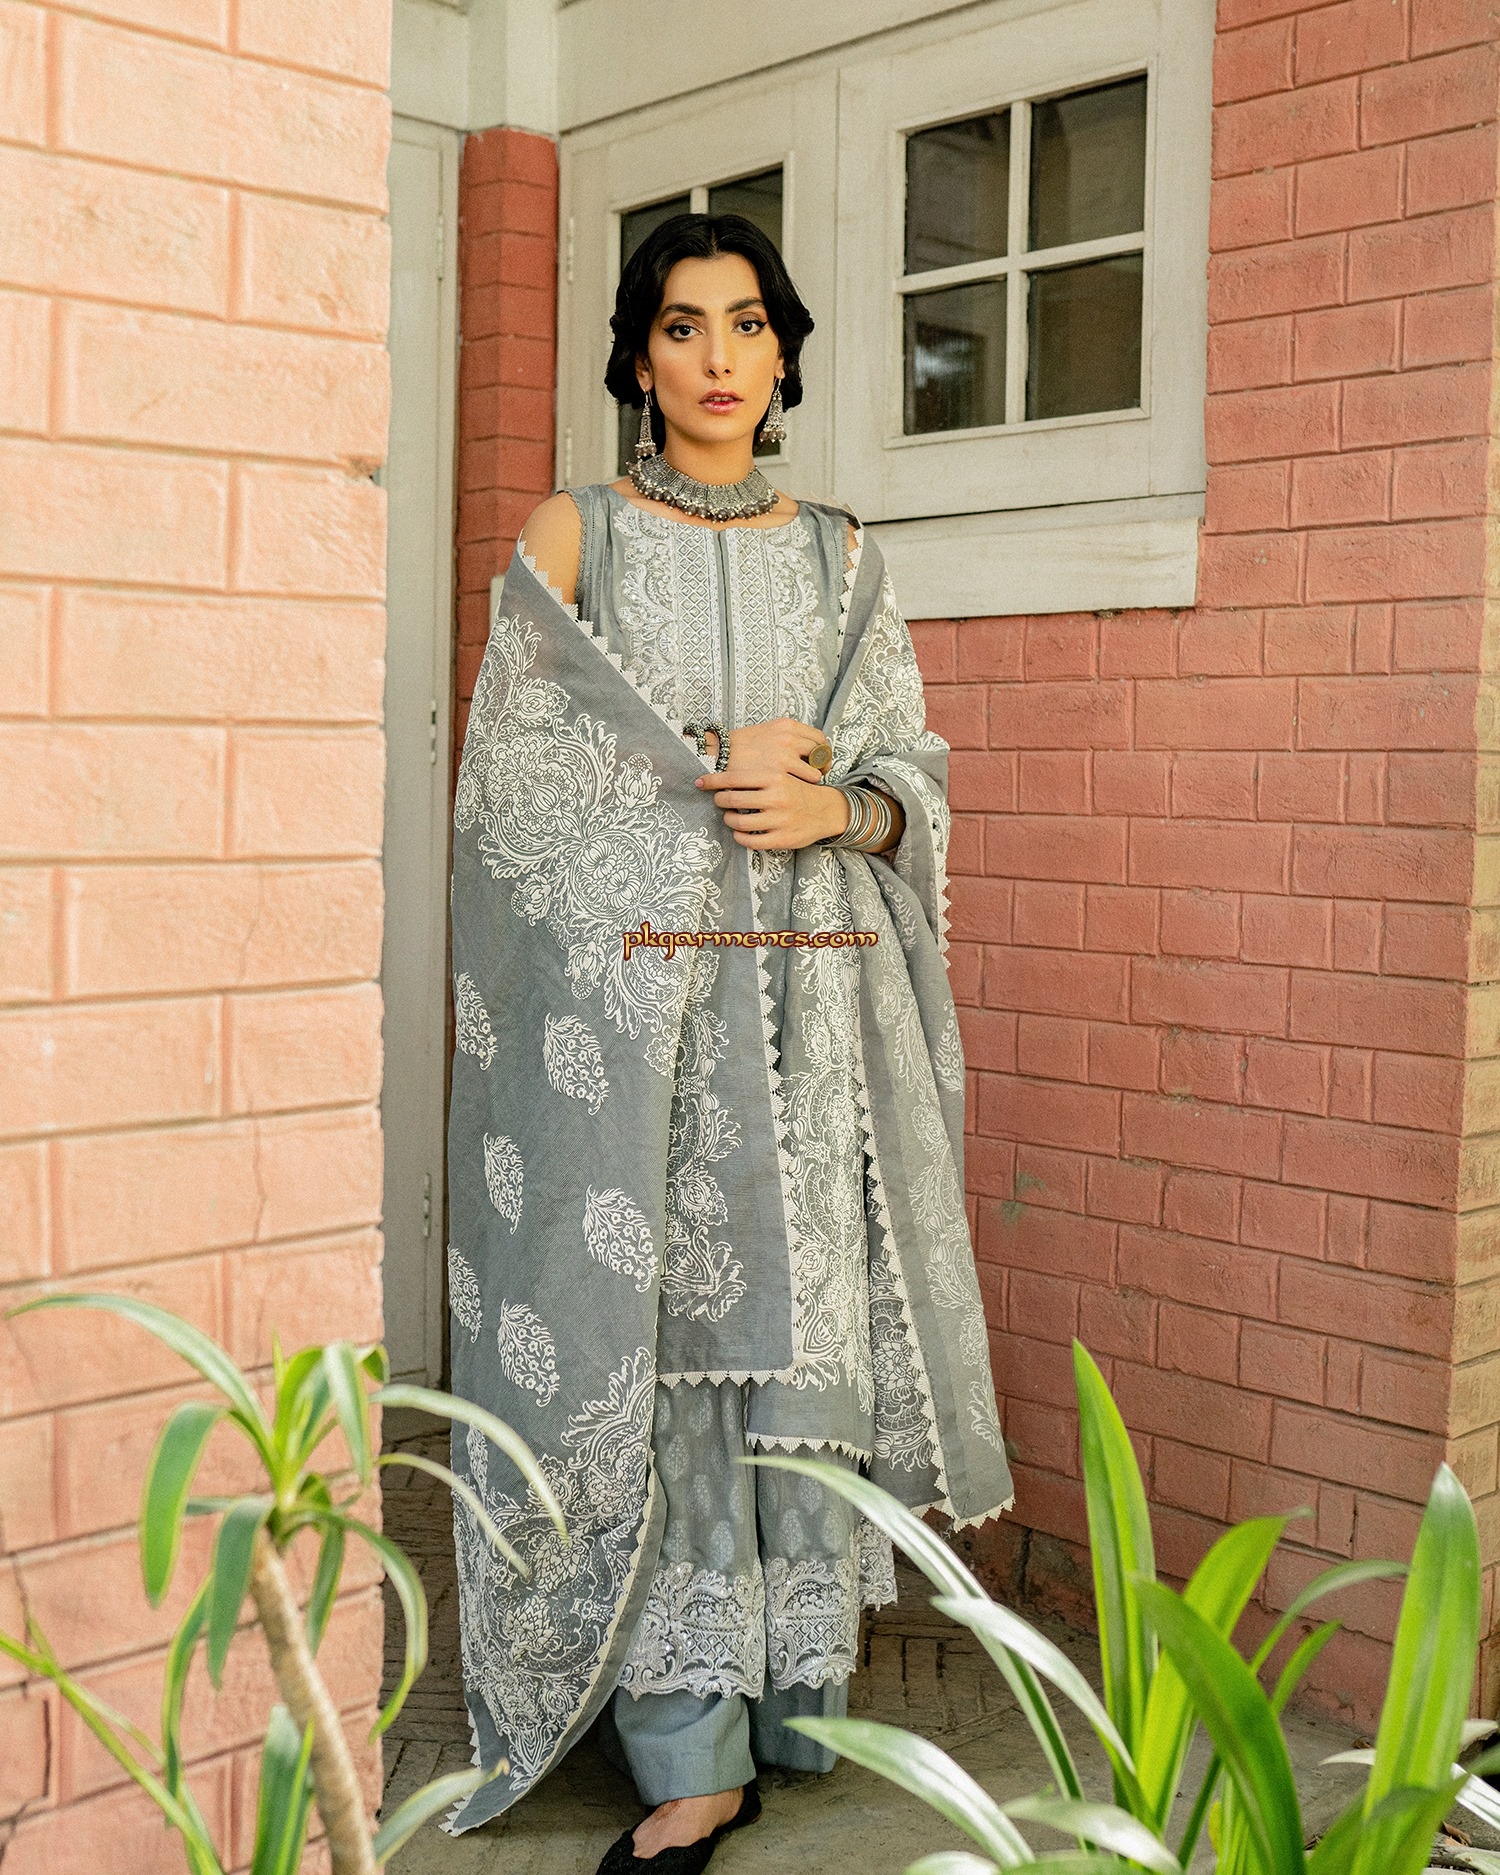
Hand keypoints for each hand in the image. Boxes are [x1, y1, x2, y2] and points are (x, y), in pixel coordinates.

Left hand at [692, 718, 848, 849]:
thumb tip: (722, 767)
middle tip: (718, 800)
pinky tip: (739, 832)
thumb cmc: (796, 789)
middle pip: (732, 800)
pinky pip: (750, 841)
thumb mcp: (782, 772)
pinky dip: (739, 837)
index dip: (712, 780)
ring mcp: (779, 820)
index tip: (700, 782)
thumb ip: (757, 771)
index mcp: (775, 777)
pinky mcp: (782, 839)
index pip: (733, 778)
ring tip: (729, 816)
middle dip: (719, 800)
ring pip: (739, 823)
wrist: (826, 809)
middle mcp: (777, 798)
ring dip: (728, 820)